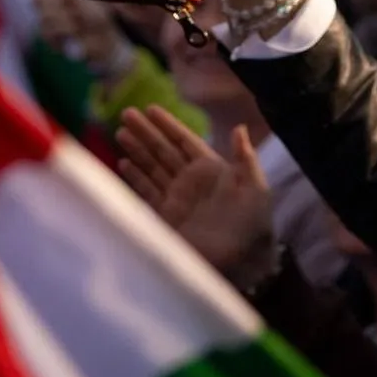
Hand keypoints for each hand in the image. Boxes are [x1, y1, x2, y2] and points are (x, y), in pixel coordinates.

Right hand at [117, 104, 278, 293]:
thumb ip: (245, 160)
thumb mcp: (257, 192)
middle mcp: (192, 182)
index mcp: (213, 171)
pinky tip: (123, 163)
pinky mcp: (167, 217)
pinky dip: (135, 177)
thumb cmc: (251, 228)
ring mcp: (178, 199)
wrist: (239, 267)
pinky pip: (147, 191)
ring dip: (137, 150)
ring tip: (120, 133)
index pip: (186, 141)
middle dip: (146, 132)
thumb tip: (238, 127)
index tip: (150, 108)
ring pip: (153, 167)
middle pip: (164, 150)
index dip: (169, 125)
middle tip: (126, 113)